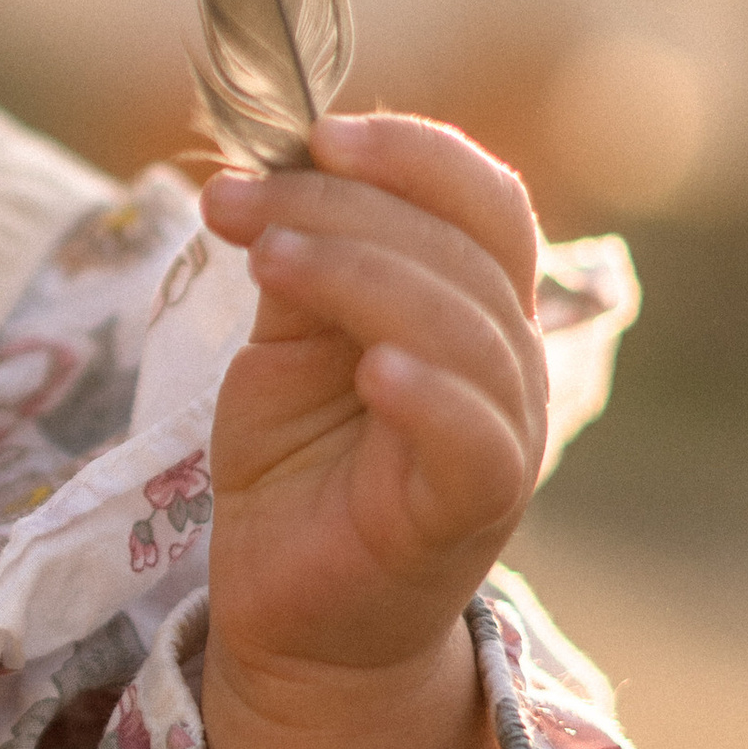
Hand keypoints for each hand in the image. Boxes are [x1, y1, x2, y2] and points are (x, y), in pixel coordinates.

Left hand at [194, 114, 547, 748]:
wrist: (292, 614)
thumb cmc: (299, 470)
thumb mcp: (283, 347)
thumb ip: (298, 265)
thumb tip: (271, 173)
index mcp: (472, 305)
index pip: (482, 199)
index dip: (411, 152)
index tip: (310, 133)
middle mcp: (507, 361)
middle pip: (462, 248)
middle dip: (345, 206)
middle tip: (240, 203)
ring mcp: (501, 437)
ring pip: (468, 327)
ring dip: (363, 274)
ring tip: (269, 259)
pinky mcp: (471, 511)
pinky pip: (476, 438)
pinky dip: (429, 392)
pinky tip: (370, 368)